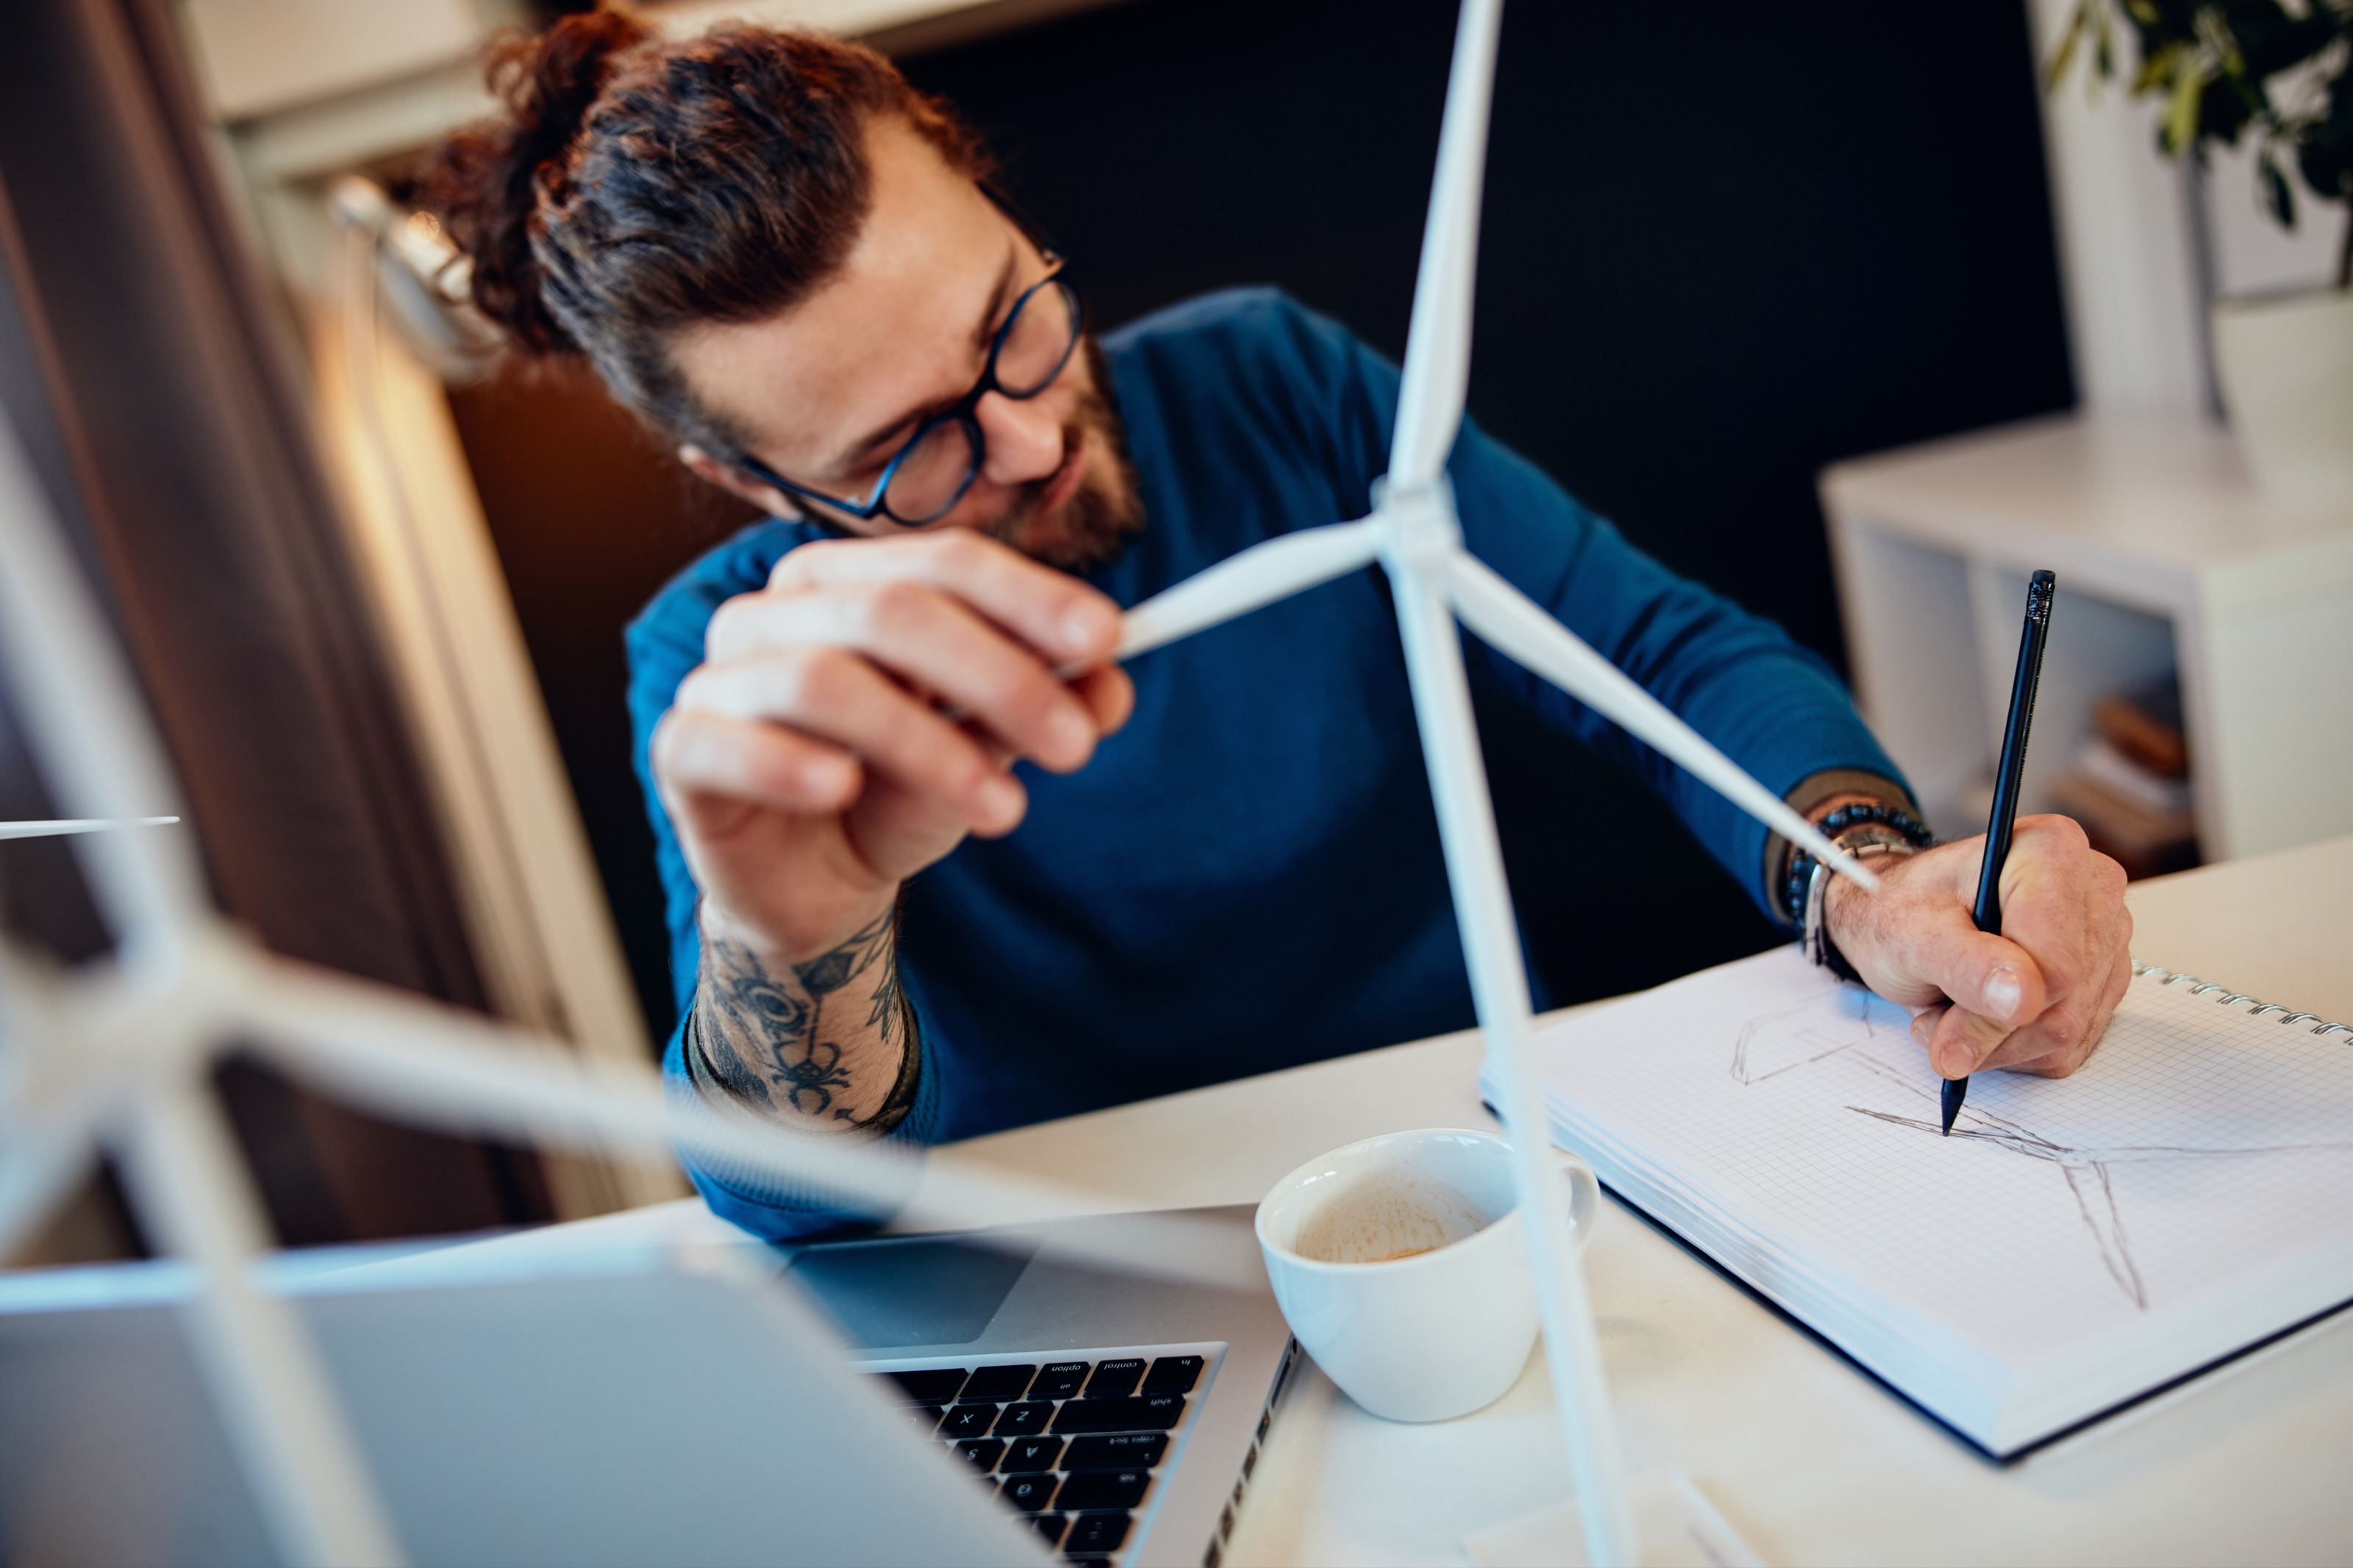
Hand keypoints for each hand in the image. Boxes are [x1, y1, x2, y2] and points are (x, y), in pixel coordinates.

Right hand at [649, 530, 1132, 962]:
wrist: (815, 888)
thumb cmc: (897, 794)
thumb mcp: (987, 750)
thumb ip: (1044, 706)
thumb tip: (1112, 681)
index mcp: (852, 584)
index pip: (943, 561)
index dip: (1027, 594)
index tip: (1110, 637)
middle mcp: (778, 611)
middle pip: (891, 612)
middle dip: (997, 675)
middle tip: (1076, 748)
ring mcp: (721, 676)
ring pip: (825, 679)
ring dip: (927, 744)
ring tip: (1004, 810)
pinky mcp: (683, 750)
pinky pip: (728, 743)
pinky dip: (791, 763)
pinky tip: (844, 792)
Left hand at [1822, 815, 2132, 1080]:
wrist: (1904, 919)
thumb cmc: (1904, 911)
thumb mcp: (1908, 933)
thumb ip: (1962, 963)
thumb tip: (2023, 998)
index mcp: (2051, 852)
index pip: (2056, 966)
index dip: (1996, 1013)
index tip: (1941, 1028)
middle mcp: (2092, 889)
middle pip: (2064, 1002)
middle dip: (1990, 1029)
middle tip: (1934, 1020)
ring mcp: (2105, 937)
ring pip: (2069, 1029)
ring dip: (1999, 1041)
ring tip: (1951, 1011)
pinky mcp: (2104, 979)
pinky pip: (2073, 1043)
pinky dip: (2018, 1046)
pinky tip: (1984, 1016)